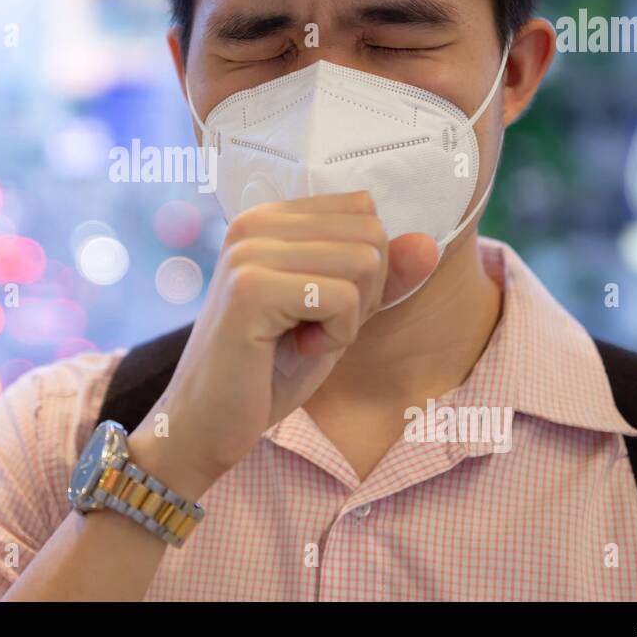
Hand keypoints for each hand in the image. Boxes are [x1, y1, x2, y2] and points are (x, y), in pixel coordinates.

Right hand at [128, 191, 437, 497]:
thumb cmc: (268, 370)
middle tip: (309, 327)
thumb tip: (429, 243)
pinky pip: (341, 299)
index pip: (364, 211)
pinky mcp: (250, 288)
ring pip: (363, 263)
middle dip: (362, 294)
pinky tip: (292, 349)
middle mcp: (254, 222)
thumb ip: (381, 276)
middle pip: (371, 234)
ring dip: (348, 318)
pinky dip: (333, 337)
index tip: (316, 307)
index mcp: (269, 217)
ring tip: (299, 338)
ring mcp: (249, 251)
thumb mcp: (337, 316)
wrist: (206, 426)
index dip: (363, 270)